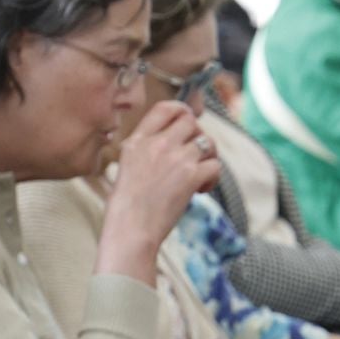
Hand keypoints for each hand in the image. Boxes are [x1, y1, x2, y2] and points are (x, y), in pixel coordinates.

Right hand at [100, 100, 220, 265]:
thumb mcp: (126, 167)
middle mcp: (157, 144)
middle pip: (191, 122)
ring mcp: (176, 159)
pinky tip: (201, 190)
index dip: (181, 111)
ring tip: (200, 173)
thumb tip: (169, 146)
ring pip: (207, 142)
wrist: (130, 229)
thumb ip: (145, 151)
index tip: (187, 122)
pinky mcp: (191, 176)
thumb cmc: (124, 208)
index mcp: (137, 141)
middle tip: (195, 154)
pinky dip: (212, 178)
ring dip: (208, 156)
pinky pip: (215, 165)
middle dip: (197, 135)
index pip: (165, 108)